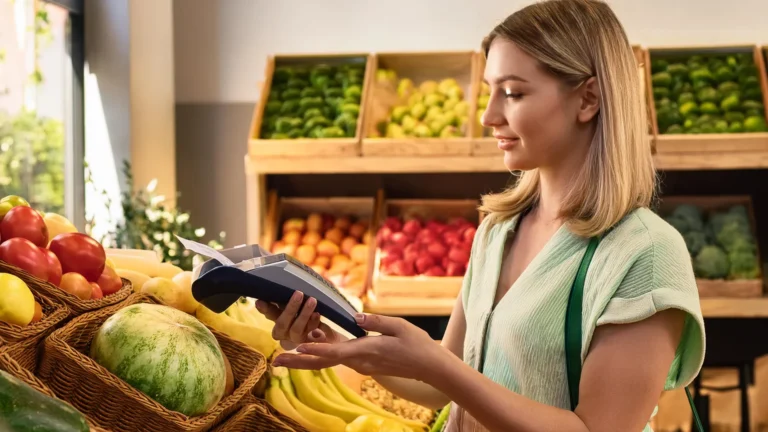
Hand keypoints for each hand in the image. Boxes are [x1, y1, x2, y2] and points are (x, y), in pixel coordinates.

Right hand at [255, 291, 344, 350]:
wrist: (313, 331)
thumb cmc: (298, 311)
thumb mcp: (288, 305)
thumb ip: (280, 299)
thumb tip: (269, 292)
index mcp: (275, 319)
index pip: (268, 313)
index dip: (264, 308)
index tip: (260, 301)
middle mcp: (283, 332)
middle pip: (282, 323)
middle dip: (290, 308)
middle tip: (298, 293)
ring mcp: (295, 337)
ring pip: (297, 329)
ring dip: (304, 314)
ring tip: (312, 300)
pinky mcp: (308, 340)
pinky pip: (311, 331)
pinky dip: (314, 322)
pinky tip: (317, 313)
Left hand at [272, 313, 445, 380]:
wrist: (429, 366)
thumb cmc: (417, 343)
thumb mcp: (399, 326)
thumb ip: (375, 321)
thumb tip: (355, 317)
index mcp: (367, 351)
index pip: (336, 352)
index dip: (316, 349)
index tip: (297, 348)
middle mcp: (359, 362)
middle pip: (324, 363)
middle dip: (298, 363)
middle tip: (275, 362)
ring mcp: (360, 365)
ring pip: (327, 363)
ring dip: (304, 361)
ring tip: (281, 359)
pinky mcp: (362, 363)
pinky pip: (336, 360)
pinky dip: (318, 357)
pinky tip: (305, 353)